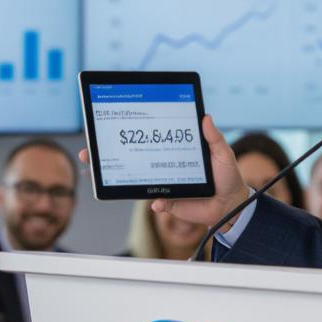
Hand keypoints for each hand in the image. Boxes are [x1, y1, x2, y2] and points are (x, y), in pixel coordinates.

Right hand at [79, 115, 249, 229]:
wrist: (231, 204)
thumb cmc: (226, 175)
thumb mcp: (222, 152)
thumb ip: (213, 137)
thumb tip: (206, 117)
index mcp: (173, 149)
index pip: (147, 138)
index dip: (130, 133)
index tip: (110, 125)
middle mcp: (163, 165)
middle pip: (132, 158)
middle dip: (108, 154)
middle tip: (90, 151)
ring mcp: (164, 184)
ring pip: (136, 180)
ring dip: (117, 177)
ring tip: (100, 172)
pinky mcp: (169, 202)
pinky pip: (156, 201)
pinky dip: (155, 201)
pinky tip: (157, 201)